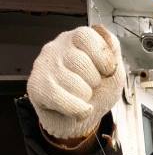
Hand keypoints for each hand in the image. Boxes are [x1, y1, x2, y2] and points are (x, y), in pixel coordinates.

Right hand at [27, 25, 124, 143]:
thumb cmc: (97, 92)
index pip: (86, 36)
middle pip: (80, 62)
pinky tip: (77, 109)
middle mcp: (56, 47)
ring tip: (81, 97)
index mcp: (76, 39)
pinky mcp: (36, 86)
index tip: (106, 71)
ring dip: (85, 97)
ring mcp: (43, 66)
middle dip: (94, 82)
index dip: (102, 57)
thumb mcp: (114, 72)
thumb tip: (104, 34)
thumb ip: (113, 51)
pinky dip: (76, 109)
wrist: (82, 120)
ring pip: (72, 83)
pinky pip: (60, 99)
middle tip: (90, 86)